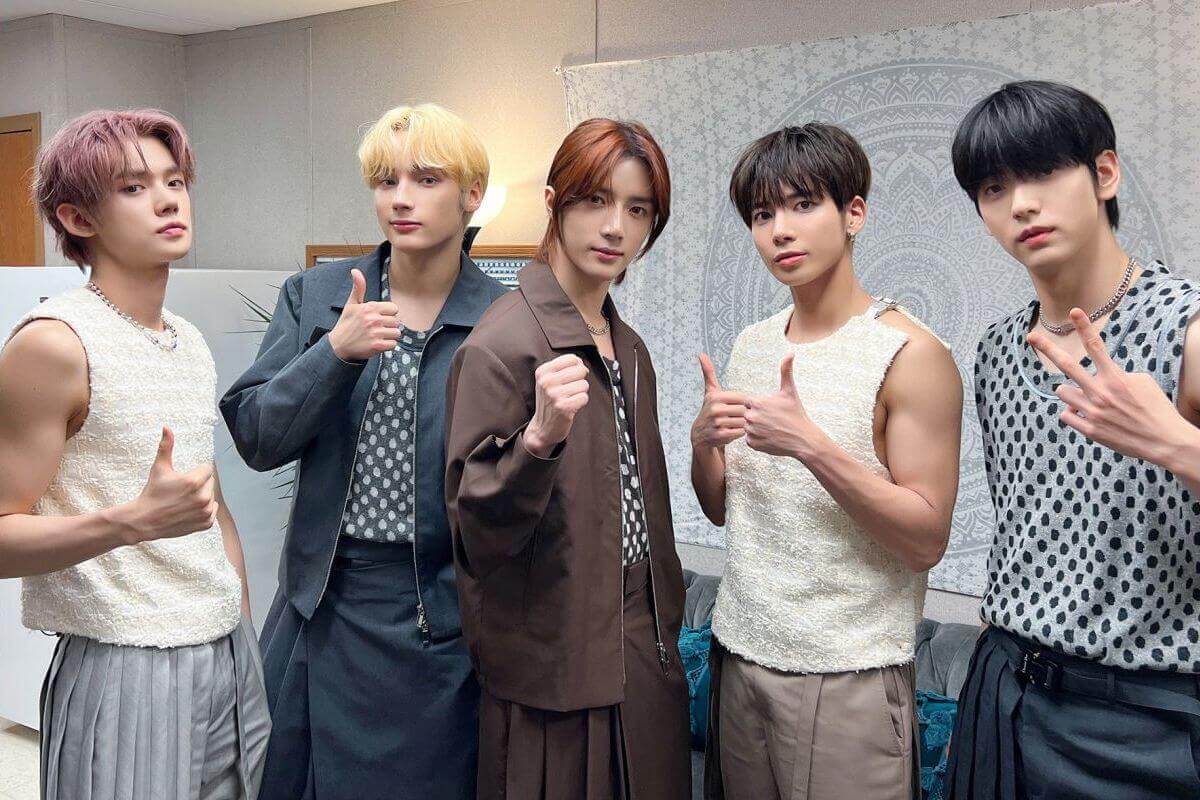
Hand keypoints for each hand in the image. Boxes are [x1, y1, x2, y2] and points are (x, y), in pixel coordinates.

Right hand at [122, 427, 217, 543]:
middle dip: (199, 485)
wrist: (144, 520)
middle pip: (210, 483)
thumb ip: (166, 447)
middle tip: (181, 491)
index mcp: (194, 481)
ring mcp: (205, 511)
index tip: (184, 479)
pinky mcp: (205, 523)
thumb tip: (167, 428)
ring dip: (202, 497)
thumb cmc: (152, 493)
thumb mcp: (159, 468)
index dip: (196, 472)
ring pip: (211, 497)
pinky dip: (204, 511)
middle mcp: (202, 497)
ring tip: (184, 501)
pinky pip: (212, 512)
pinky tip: (189, 510)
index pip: (207, 469)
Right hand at [328, 269, 400, 360]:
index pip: (394, 308)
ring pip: (396, 333)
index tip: (379, 317)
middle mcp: (373, 319)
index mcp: (369, 307)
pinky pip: (393, 344)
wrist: (338, 345)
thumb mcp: (351, 304)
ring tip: (377, 335)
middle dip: (389, 325)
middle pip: (396, 321)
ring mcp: (375, 333)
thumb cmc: (346, 324)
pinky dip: (387, 345)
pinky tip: (377, 343)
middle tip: (377, 328)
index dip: (388, 314)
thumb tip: (355, 271)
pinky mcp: (377, 345)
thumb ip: (358, 287)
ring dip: (389, 335)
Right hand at [524, 355, 589, 456]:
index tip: (571, 377)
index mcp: (543, 371)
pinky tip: (571, 406)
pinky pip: (584, 397)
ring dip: (580, 393)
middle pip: (580, 370)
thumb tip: (582, 363)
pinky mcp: (564, 407)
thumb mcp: (548, 381)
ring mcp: (554, 394)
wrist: (542, 428)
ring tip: (569, 399)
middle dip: (580, 380)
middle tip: (570, 390)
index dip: (577, 367)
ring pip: (584, 384)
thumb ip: (563, 368)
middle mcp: (547, 381)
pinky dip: (581, 402)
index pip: (572, 358)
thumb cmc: (549, 402)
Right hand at [690, 354, 750, 448]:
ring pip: (743, 422)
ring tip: (735, 423)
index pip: (743, 398)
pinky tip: (733, 430)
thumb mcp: (710, 391)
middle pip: (744, 410)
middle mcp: (716, 409)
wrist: (700, 434)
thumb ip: (709, 372)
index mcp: (716, 396)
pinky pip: (740, 432)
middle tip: (737, 416)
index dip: (744, 403)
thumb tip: (701, 354)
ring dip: (742, 424)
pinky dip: (740, 432)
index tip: (739, 406)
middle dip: (744, 414)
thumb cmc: (710, 410)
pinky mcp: (721, 436)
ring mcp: (718, 423)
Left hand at [745, 353, 821, 457]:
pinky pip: (750, 439)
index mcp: (757, 402)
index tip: (771, 410)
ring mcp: (752, 431)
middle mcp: (751, 417)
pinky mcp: (753, 444)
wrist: (803, 440)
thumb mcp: (790, 391)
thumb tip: (790, 353)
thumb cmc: (796, 414)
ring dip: (757, 428)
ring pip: (748, 427)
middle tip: (773, 420)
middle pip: (748, 414)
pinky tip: (770, 437)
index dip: (760, 406)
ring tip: (772, 428)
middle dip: (758, 416)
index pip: (749, 402)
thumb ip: (786, 371)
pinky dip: (757, 439)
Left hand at [1027, 309, 1196, 465]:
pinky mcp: (1089, 429)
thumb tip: (1095, 378)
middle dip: (1047, 348)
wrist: (1164, 441)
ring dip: (1071, 392)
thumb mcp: (1142, 382)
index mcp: (1115, 377)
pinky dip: (1074, 413)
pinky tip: (1089, 417)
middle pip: (1067, 364)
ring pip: (1063, 391)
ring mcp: (1092, 411)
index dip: (1084, 326)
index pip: (1096, 346)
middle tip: (1031, 336)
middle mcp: (1100, 391)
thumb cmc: (1155, 408)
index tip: (1073, 311)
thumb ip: (1115, 375)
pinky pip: (1066, 415)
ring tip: (1090, 399)